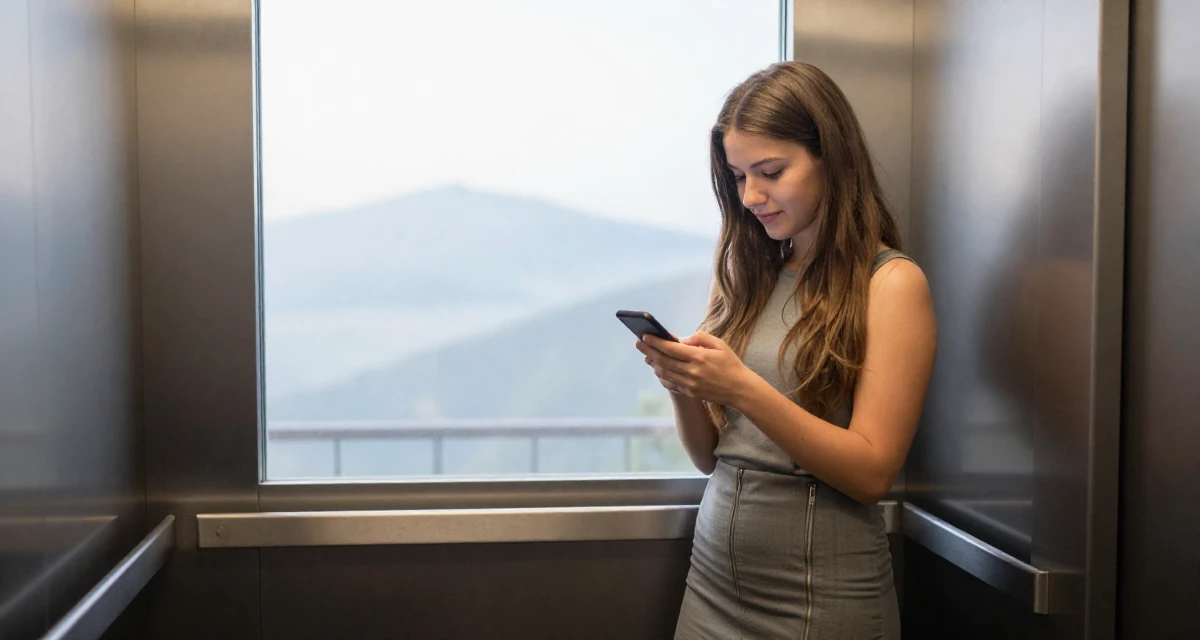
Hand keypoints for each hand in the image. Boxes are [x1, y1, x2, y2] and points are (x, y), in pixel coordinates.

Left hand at [635, 331, 756, 405]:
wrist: (740, 389)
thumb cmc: (730, 364)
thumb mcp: (720, 344)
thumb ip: (700, 338)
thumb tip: (681, 339)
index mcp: (699, 357)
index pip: (671, 348)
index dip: (656, 342)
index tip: (645, 335)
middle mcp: (692, 371)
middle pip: (663, 360)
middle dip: (648, 351)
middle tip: (638, 343)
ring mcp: (690, 384)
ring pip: (664, 373)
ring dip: (653, 364)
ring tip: (647, 356)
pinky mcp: (690, 393)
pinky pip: (671, 384)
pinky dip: (662, 377)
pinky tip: (658, 370)